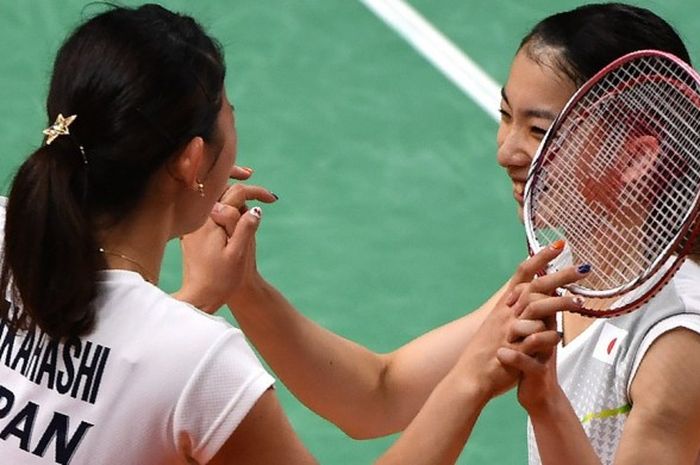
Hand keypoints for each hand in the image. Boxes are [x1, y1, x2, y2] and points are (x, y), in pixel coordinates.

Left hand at [175, 166, 276, 311]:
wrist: (200, 297)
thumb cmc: (221, 279)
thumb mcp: (238, 254)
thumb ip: (246, 229)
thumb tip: (256, 208)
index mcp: (207, 220)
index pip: (233, 193)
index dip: (255, 191)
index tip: (272, 199)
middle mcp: (196, 217)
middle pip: (215, 186)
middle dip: (234, 177)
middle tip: (250, 174)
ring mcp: (192, 223)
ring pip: (209, 195)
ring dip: (226, 187)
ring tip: (244, 181)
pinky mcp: (191, 229)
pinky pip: (204, 205)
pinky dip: (217, 198)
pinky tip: (228, 200)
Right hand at [454, 244, 584, 399]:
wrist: (470, 376)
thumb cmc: (488, 352)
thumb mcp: (499, 325)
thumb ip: (516, 309)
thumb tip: (532, 293)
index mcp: (504, 305)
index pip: (523, 275)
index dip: (539, 258)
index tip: (557, 245)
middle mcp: (506, 313)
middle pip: (534, 287)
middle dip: (559, 276)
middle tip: (582, 268)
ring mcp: (509, 331)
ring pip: (535, 309)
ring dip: (558, 304)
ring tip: (579, 303)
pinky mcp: (513, 350)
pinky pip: (534, 338)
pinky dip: (548, 336)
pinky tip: (559, 335)